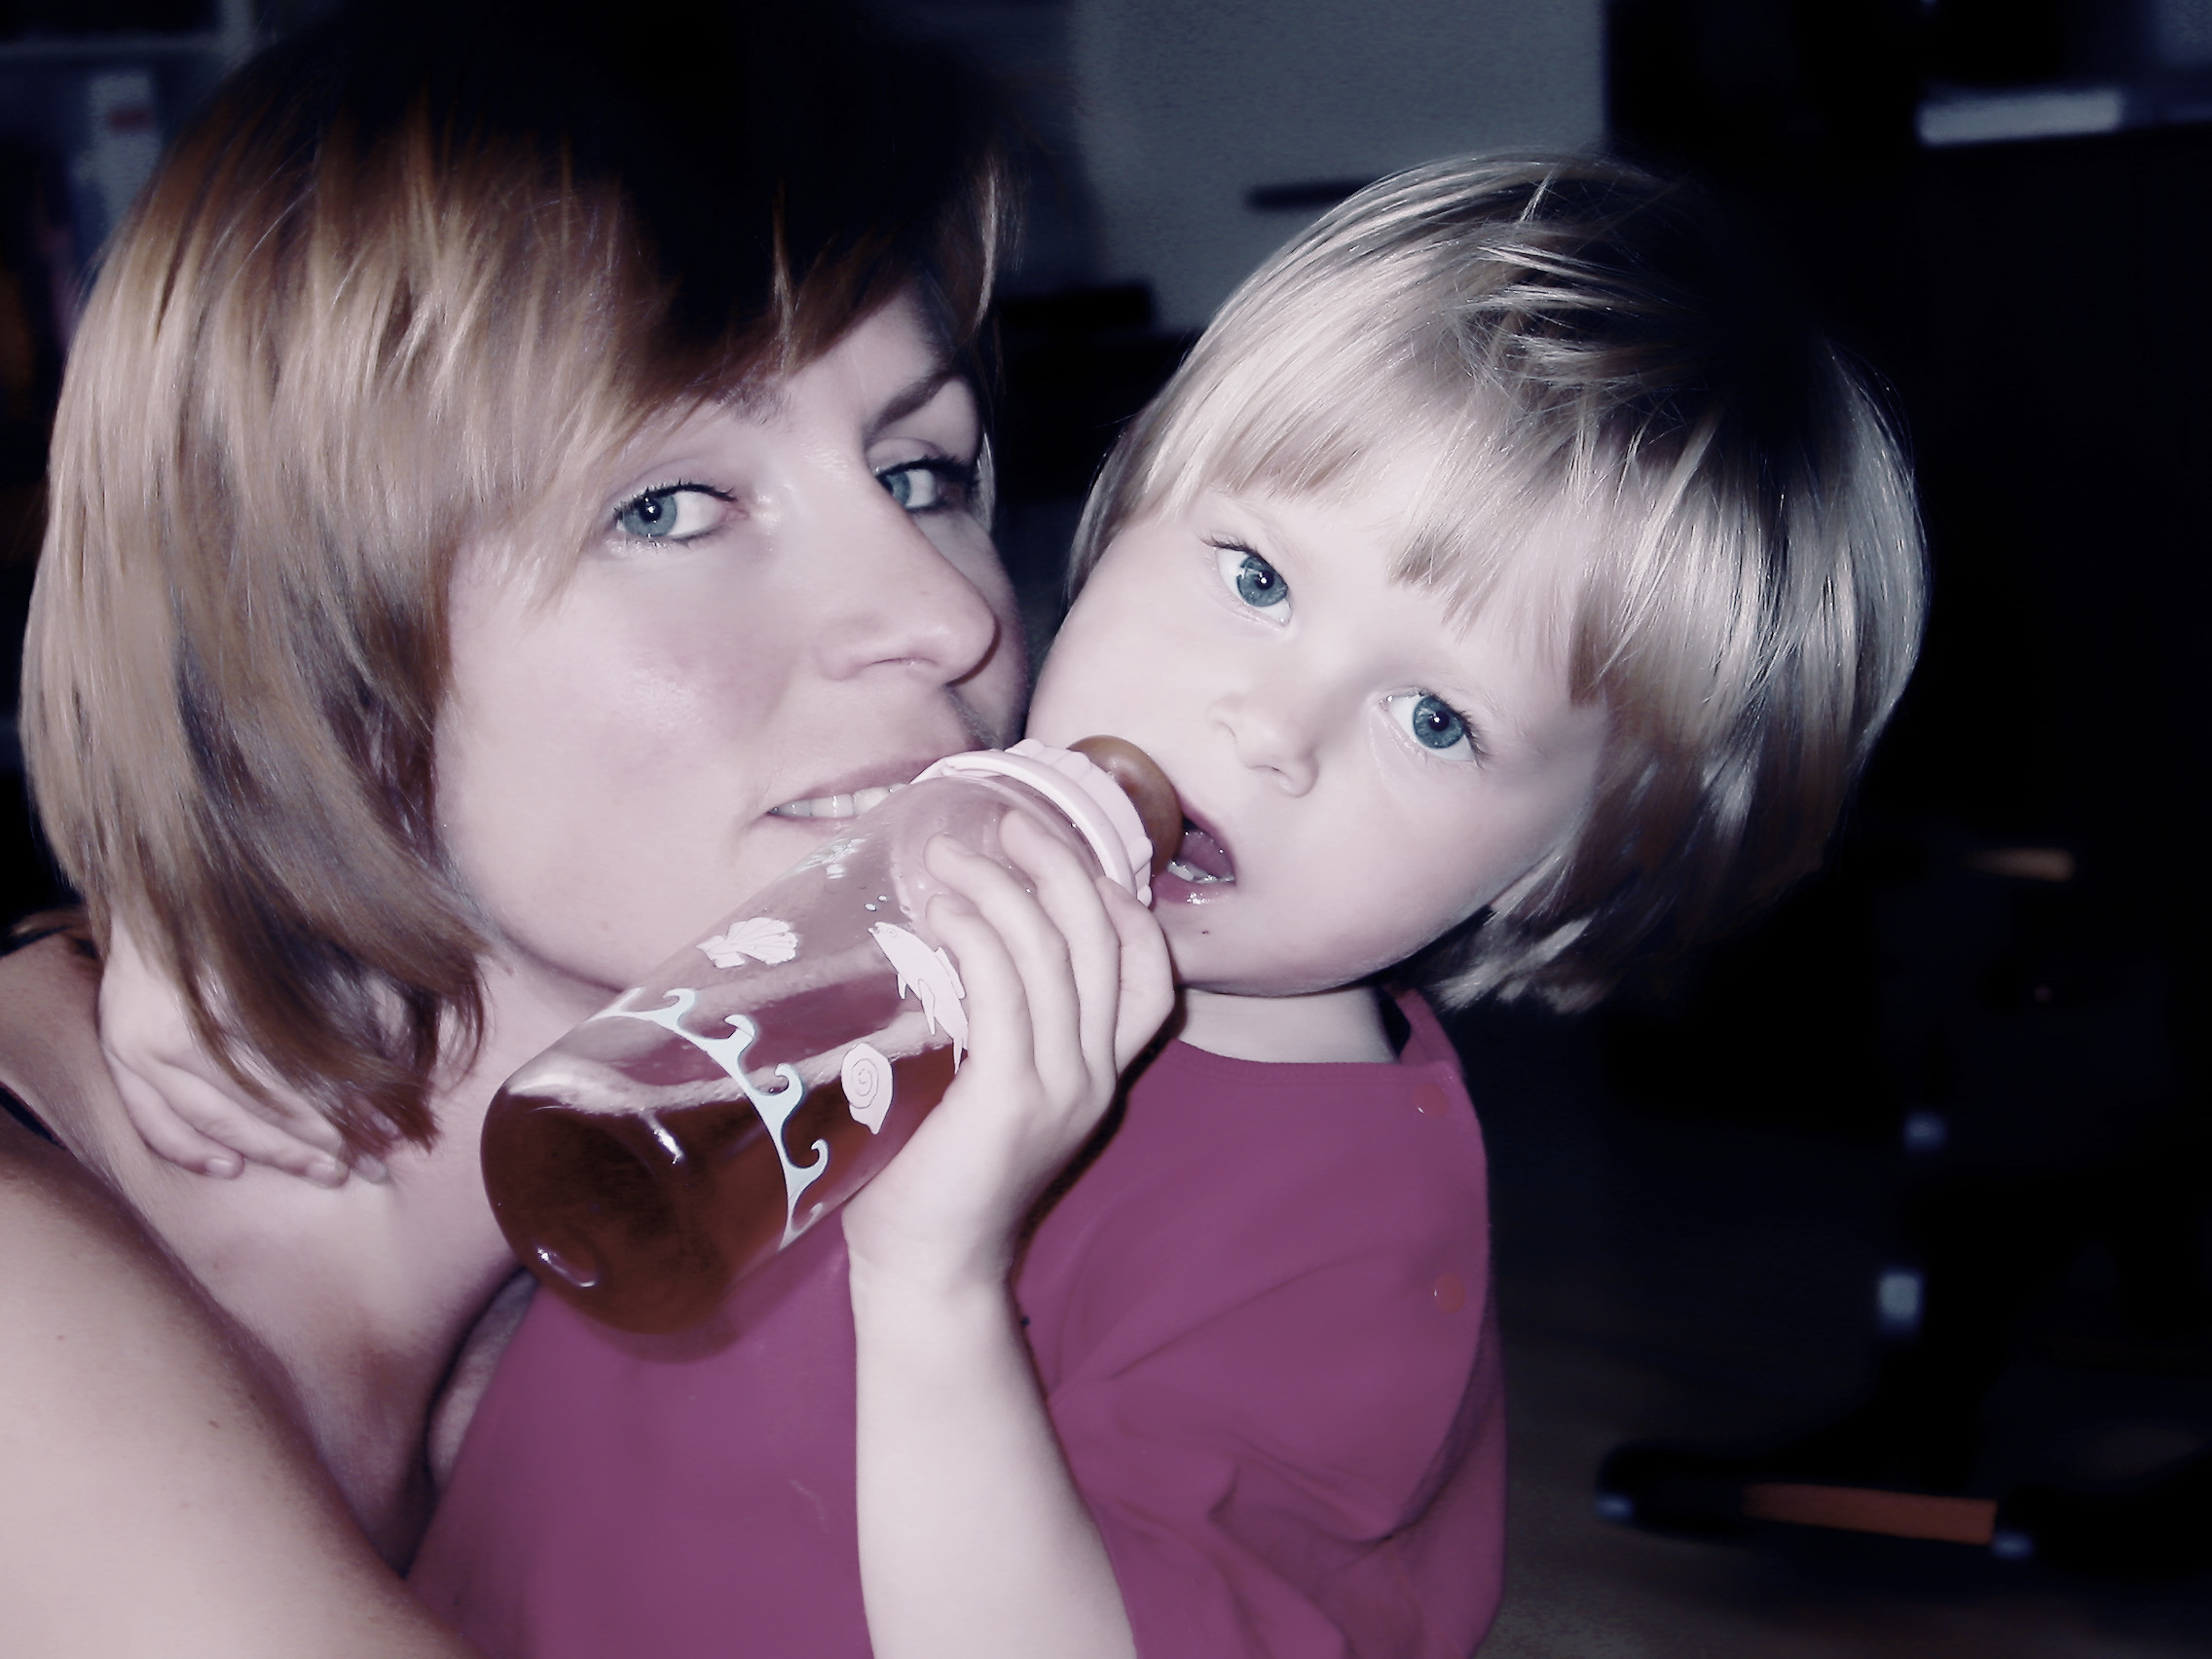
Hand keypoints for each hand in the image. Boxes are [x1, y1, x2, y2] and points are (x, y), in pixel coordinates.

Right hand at [99, 922, 376, 1187]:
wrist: (152, 889)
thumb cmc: (241, 916)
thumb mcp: (301, 945)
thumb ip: (344, 996)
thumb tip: (393, 1059)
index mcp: (222, 998)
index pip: (296, 1073)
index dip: (347, 1107)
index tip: (389, 1131)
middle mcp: (173, 1030)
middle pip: (259, 1106)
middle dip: (321, 1141)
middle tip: (371, 1166)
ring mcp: (136, 1049)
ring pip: (213, 1122)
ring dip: (273, 1153)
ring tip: (325, 1174)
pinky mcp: (116, 1057)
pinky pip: (151, 1120)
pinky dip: (189, 1149)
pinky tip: (232, 1168)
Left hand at [841, 810, 1171, 1293]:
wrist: (928, 1270)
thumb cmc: (934, 1173)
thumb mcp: (984, 1086)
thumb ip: (991, 1025)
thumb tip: (944, 936)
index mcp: (1099, 1073)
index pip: (1147, 971)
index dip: (1115, 901)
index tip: (1059, 852)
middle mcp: (1094, 1076)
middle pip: (1107, 943)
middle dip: (1060, 868)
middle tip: (1005, 824)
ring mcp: (1060, 1087)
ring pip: (1056, 956)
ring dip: (1002, 889)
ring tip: (950, 856)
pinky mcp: (1011, 1098)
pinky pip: (1007, 992)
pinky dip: (977, 936)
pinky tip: (944, 910)